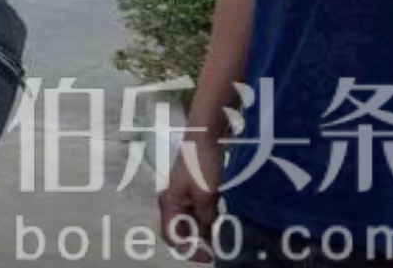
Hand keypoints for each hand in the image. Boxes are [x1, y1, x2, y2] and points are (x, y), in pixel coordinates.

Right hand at [158, 132, 223, 262]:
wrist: (207, 137)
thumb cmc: (200, 163)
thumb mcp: (205, 194)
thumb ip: (204, 218)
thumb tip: (206, 238)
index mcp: (169, 203)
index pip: (171, 235)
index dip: (187, 249)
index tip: (207, 256)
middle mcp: (174, 203)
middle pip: (181, 231)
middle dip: (197, 243)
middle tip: (216, 252)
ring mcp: (186, 197)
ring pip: (193, 223)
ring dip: (205, 233)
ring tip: (222, 241)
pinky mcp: (198, 192)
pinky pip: (202, 214)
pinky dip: (211, 222)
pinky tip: (223, 226)